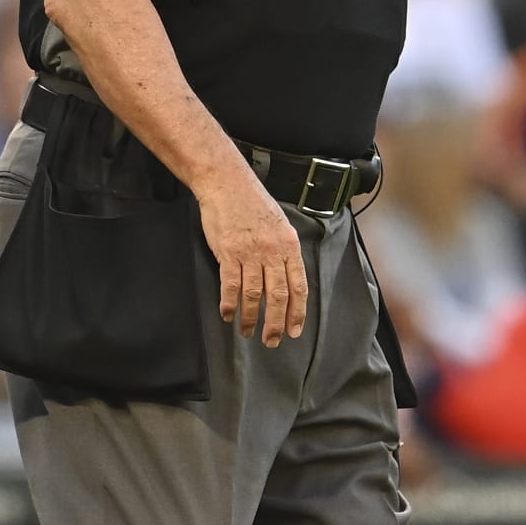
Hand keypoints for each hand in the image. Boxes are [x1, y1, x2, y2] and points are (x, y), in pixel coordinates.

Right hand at [195, 164, 307, 347]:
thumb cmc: (252, 202)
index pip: (298, 286)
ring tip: (248, 331)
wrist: (227, 183)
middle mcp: (272, 252)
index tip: (294, 330)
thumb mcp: (279, 224)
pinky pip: (231, 285)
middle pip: (278, 296)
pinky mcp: (228, 252)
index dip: (297, 312)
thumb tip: (287, 276)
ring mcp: (250, 253)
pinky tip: (227, 314)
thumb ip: (283, 250)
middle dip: (276, 323)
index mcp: (289, 245)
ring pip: (254, 295)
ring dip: (251, 318)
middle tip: (271, 341)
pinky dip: (229, 303)